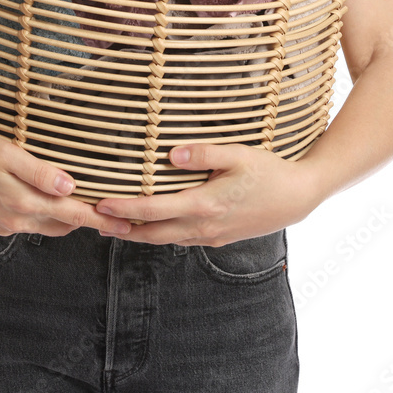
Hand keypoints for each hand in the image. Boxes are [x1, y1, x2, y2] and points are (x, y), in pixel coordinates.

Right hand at [0, 128, 133, 237]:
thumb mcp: (7, 153)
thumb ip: (39, 171)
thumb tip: (70, 185)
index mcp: (24, 203)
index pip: (73, 215)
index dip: (101, 219)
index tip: (126, 224)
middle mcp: (18, 220)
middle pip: (65, 225)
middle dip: (92, 224)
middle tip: (121, 223)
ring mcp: (7, 224)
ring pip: (49, 226)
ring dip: (71, 222)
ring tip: (94, 215)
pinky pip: (32, 224)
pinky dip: (49, 218)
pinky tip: (55, 206)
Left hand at [94, 143, 321, 245]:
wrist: (299, 197)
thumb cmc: (269, 171)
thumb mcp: (238, 154)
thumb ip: (203, 153)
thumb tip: (171, 153)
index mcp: (204, 205)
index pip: (153, 210)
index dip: (123, 208)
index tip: (99, 204)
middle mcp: (203, 227)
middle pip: (151, 233)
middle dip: (121, 228)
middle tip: (93, 221)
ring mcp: (210, 236)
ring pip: (165, 239)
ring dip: (138, 233)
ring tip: (113, 225)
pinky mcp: (218, 238)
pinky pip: (180, 239)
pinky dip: (160, 233)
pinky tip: (152, 224)